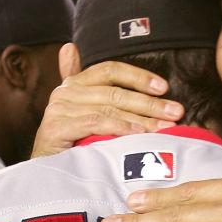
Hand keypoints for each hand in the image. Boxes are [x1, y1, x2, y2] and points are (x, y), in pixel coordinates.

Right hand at [31, 43, 182, 157]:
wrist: (45, 174)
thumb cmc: (70, 145)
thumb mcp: (82, 113)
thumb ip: (86, 85)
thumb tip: (71, 47)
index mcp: (73, 84)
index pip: (110, 70)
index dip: (138, 76)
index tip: (164, 87)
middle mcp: (64, 92)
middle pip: (115, 92)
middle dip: (150, 103)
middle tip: (176, 111)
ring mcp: (58, 110)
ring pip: (109, 109)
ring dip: (142, 119)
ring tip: (164, 127)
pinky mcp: (56, 128)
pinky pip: (96, 124)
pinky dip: (120, 128)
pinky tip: (139, 135)